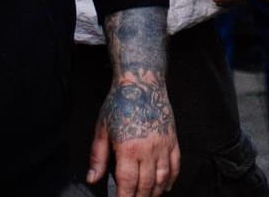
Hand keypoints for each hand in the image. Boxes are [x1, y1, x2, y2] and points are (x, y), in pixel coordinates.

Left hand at [88, 79, 179, 195]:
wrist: (141, 82)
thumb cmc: (119, 103)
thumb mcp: (102, 129)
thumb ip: (98, 157)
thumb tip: (93, 179)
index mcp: (128, 148)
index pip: (127, 184)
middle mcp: (148, 149)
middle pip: (146, 185)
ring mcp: (163, 145)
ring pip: (163, 178)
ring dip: (155, 193)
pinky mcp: (172, 139)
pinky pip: (175, 165)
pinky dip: (171, 179)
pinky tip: (166, 187)